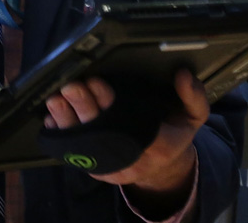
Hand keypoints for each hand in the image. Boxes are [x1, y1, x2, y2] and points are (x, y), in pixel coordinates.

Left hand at [44, 70, 206, 197]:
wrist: (165, 168)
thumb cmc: (175, 133)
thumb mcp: (195, 115)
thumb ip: (194, 95)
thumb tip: (183, 75)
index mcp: (159, 144)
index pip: (131, 124)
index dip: (110, 103)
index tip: (96, 81)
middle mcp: (134, 160)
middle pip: (103, 133)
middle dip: (84, 108)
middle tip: (70, 87)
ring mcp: (114, 168)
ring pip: (86, 147)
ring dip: (68, 122)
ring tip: (56, 101)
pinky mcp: (98, 171)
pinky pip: (78, 156)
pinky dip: (63, 137)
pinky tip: (52, 120)